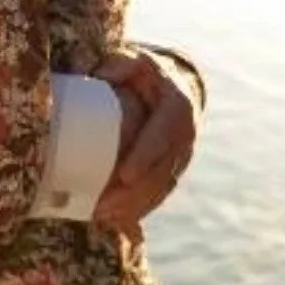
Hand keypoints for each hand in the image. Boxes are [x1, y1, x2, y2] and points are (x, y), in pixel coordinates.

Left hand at [94, 49, 200, 233]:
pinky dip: (140, 210)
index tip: (125, 176)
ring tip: (102, 218)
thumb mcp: (133, 61)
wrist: (172, 85)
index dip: (145, 157)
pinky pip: (158, 195)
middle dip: (133, 194)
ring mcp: (181, 158)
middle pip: (161, 171)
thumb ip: (118, 65)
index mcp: (177, 108)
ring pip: (160, 189)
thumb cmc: (142, 73)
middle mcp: (184, 137)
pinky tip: (118, 224)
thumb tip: (99, 77)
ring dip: (134, 208)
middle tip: (101, 207)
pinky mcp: (172, 172)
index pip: (163, 136)